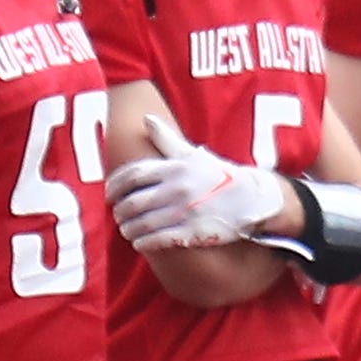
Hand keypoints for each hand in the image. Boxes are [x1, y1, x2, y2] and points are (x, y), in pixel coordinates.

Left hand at [109, 112, 291, 251]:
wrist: (251, 199)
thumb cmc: (218, 175)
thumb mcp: (193, 155)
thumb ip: (167, 139)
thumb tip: (146, 118)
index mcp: (174, 169)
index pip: (132, 176)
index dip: (114, 186)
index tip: (109, 194)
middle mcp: (177, 189)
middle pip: (133, 202)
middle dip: (120, 211)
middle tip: (118, 215)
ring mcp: (184, 212)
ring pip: (142, 224)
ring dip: (128, 229)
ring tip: (126, 229)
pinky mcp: (192, 233)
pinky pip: (158, 240)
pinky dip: (143, 242)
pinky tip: (139, 242)